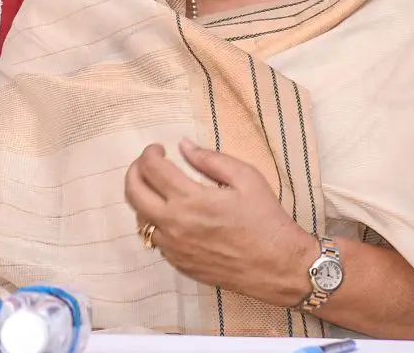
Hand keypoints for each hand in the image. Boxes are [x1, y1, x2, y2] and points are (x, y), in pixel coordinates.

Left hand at [125, 139, 317, 307]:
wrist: (280, 266)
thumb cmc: (266, 220)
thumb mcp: (246, 178)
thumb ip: (210, 159)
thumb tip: (184, 145)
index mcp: (191, 200)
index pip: (151, 169)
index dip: (149, 153)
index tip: (159, 149)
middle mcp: (176, 225)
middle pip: (133, 192)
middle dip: (135, 171)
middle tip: (147, 164)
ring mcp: (174, 248)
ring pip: (139, 219)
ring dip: (143, 198)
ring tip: (159, 188)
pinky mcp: (179, 264)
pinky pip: (155, 240)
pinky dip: (155, 223)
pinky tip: (171, 215)